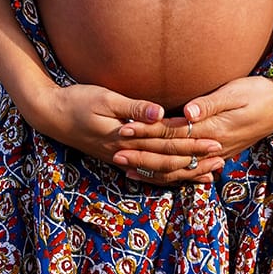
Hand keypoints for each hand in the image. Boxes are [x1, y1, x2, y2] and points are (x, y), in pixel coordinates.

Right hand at [35, 84, 222, 183]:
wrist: (51, 114)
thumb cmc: (77, 100)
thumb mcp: (104, 98)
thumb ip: (132, 107)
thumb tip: (159, 112)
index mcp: (126, 135)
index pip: (166, 139)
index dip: (191, 141)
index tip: (214, 140)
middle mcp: (126, 151)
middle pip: (167, 159)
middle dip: (195, 160)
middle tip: (221, 159)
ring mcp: (121, 157)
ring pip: (159, 170)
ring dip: (185, 172)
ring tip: (209, 173)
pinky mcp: (117, 157)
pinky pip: (147, 172)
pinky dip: (166, 175)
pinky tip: (179, 176)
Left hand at [114, 75, 272, 171]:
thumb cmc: (257, 93)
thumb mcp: (234, 93)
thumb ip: (209, 104)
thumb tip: (187, 112)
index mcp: (211, 130)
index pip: (171, 134)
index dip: (146, 133)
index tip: (123, 130)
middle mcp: (211, 146)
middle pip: (170, 156)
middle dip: (141, 155)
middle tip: (115, 153)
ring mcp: (215, 153)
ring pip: (178, 169)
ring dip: (151, 169)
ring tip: (127, 169)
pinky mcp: (217, 153)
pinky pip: (189, 170)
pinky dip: (169, 174)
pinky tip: (154, 174)